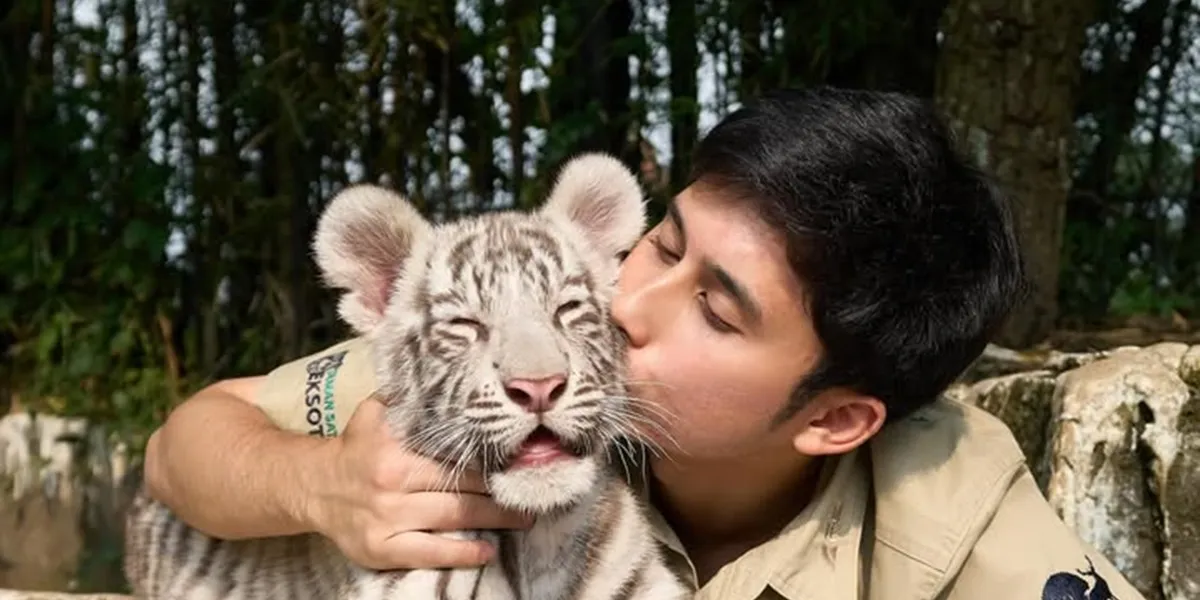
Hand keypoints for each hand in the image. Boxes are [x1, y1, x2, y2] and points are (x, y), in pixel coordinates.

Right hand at [304, 396, 531, 569]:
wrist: (314, 486)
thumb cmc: (357, 446)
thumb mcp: (377, 411)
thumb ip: (411, 397)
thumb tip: (451, 373)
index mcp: (395, 446)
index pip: (455, 451)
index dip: (491, 456)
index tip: (520, 456)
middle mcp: (392, 481)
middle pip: (462, 486)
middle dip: (502, 490)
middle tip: (533, 489)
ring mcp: (386, 518)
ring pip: (453, 518)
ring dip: (494, 519)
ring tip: (524, 518)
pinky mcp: (380, 548)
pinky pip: (429, 553)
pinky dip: (461, 554)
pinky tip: (487, 551)